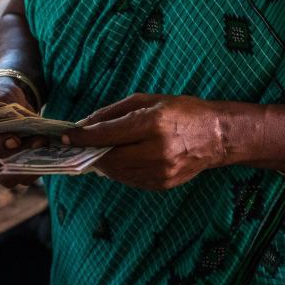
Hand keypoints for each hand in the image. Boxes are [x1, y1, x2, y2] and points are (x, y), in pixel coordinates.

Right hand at [0, 76, 46, 187]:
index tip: (15, 139)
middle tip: (41, 140)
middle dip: (19, 153)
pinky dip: (34, 170)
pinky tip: (48, 158)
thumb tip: (23, 122)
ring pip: (6, 177)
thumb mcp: (1, 96)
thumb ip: (7, 107)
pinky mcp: (4, 174)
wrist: (5, 106)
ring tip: (46, 148)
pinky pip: (18, 179)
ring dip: (29, 165)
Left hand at [62, 93, 234, 190]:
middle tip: (80, 146)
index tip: (67, 136)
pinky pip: (130, 180)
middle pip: (109, 157)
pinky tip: (119, 160)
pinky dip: (119, 171)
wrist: (217, 136)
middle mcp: (157, 150)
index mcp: (153, 124)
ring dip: (103, 163)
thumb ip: (113, 113)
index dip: (83, 137)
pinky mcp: (162, 184)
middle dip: (91, 152)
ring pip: (117, 172)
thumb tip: (85, 125)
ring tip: (98, 152)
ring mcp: (161, 171)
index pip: (107, 134)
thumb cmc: (182, 112)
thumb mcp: (147, 101)